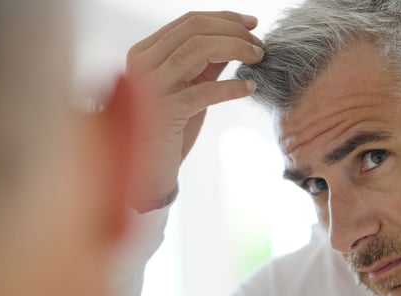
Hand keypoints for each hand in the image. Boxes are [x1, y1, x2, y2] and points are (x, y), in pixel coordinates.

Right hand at [123, 11, 262, 211]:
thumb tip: (238, 38)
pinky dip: (232, 87)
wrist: (149, 172)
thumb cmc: (170, 129)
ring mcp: (149, 87)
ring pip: (199, 49)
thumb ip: (206, 63)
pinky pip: (205, 90)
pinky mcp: (163, 113)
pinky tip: (250, 88)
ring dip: (236, 49)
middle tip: (259, 45)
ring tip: (258, 59)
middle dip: (234, 32)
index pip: (189, 21)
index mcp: (144, 52)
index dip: (225, 19)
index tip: (252, 24)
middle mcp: (142, 64)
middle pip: (195, 30)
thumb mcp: (189, 88)